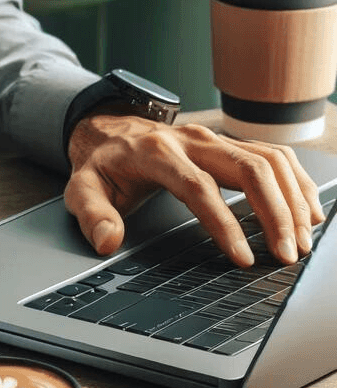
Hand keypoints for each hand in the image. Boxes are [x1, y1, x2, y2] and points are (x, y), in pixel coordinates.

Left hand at [64, 114, 324, 266]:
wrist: (109, 130)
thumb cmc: (101, 165)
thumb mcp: (81, 189)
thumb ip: (92, 215)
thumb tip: (107, 241)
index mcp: (157, 154)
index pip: (199, 188)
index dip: (225, 224)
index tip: (243, 257)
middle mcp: (193, 140)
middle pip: (249, 169)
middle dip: (275, 213)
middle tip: (287, 254)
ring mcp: (216, 138)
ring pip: (269, 160)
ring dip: (292, 200)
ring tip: (301, 241)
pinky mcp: (230, 142)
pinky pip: (274, 156)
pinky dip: (296, 182)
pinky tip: (306, 211)